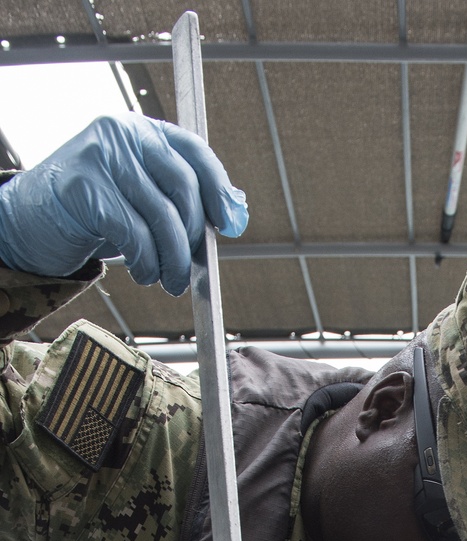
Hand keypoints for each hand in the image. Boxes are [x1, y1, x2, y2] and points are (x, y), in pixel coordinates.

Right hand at [0, 115, 247, 295]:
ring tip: (169, 281)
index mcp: (141, 131)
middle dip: (193, 237)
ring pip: (161, 216)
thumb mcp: (139, 197)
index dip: (218, 187)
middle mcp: (122, 134)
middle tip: (190, 270)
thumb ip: (178, 199)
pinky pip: (134, 234)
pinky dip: (147, 263)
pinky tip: (144, 274)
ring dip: (172, 260)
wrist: (31, 219)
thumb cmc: (93, 212)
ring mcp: (100, 157)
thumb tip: (234, 217)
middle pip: (183, 187)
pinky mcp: (84, 189)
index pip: (193, 150)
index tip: (230, 223)